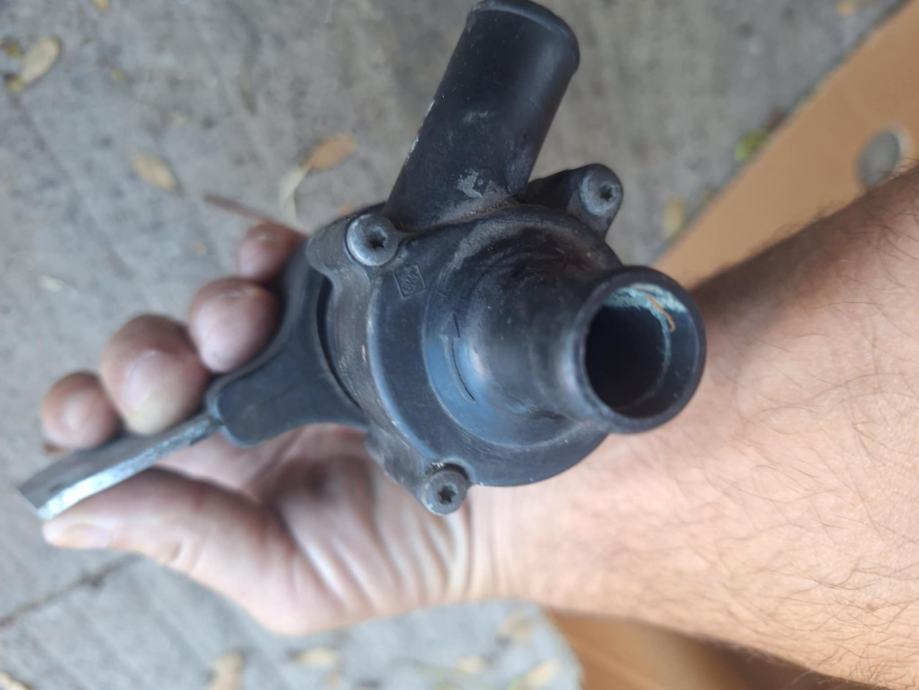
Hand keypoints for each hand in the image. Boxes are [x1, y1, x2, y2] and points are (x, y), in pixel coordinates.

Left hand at [39, 223, 501, 633]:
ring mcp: (289, 350)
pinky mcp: (338, 303)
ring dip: (207, 307)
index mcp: (215, 478)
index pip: (119, 437)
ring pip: (209, 307)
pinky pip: (277, 261)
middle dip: (148, 360)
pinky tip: (267, 266)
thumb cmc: (406, 551)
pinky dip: (259, 253)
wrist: (515, 495)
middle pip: (153, 362)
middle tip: (181, 373)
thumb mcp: (290, 576)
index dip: (88, 414)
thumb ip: (188, 539)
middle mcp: (240, 409)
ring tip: (244, 321)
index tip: (92, 414)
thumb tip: (69, 516)